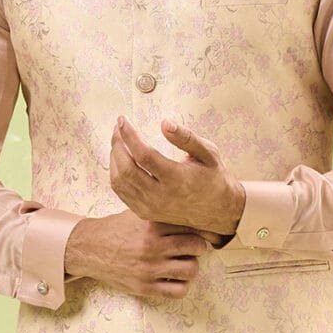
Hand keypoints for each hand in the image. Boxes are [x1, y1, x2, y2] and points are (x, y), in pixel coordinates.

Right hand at [64, 209, 215, 300]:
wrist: (89, 248)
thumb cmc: (118, 229)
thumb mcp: (138, 213)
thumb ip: (161, 210)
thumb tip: (192, 206)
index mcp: (152, 224)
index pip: (191, 225)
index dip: (200, 229)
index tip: (201, 233)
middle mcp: (152, 246)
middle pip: (197, 246)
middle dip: (198, 247)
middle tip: (191, 248)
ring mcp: (149, 268)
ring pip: (191, 269)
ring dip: (191, 267)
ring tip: (183, 263)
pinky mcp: (144, 287)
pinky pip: (178, 291)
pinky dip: (182, 286)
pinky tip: (175, 279)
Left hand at [110, 116, 242, 236]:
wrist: (218, 210)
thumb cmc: (213, 176)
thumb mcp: (208, 153)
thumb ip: (186, 137)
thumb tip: (164, 122)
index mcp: (177, 179)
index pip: (144, 155)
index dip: (130, 136)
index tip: (123, 120)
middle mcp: (161, 196)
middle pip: (126, 169)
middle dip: (117, 145)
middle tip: (117, 128)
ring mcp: (151, 207)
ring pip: (120, 182)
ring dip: (114, 158)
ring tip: (118, 141)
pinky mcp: (145, 212)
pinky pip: (122, 193)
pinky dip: (116, 174)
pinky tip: (120, 159)